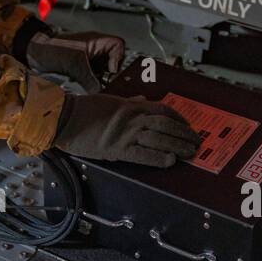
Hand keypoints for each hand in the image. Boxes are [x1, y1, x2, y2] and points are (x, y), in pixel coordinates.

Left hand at [26, 31, 125, 91]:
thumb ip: (90, 78)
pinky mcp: (81, 70)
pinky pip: (92, 78)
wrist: (33, 54)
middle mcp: (95, 50)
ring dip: (98, 81)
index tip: (110, 70)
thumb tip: (100, 92)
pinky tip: (84, 87)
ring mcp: (88, 60)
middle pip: (113, 62)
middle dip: (108, 74)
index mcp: (97, 41)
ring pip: (103, 72)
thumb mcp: (74, 64)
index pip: (118, 46)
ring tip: (90, 85)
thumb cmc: (52, 49)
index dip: (117, 58)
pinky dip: (90, 84)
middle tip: (102, 82)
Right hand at [52, 94, 200, 167]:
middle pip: (166, 124)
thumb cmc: (84, 109)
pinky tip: (170, 161)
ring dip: (178, 146)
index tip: (187, 125)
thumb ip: (128, 101)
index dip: (179, 118)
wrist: (65, 118)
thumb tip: (142, 99)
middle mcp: (132, 118)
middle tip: (196, 142)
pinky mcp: (117, 149)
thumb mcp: (109, 101)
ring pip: (159, 138)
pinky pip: (143, 154)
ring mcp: (125, 133)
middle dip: (184, 133)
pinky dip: (158, 158)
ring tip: (190, 153)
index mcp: (130, 106)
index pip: (162, 109)